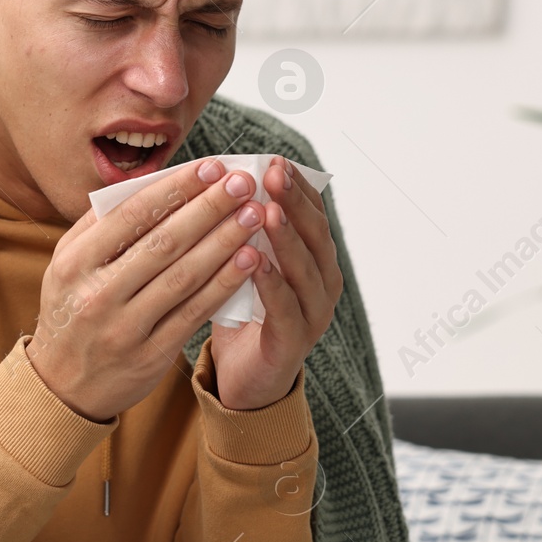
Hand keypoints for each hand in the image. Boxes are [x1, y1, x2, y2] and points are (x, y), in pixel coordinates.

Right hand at [26, 157, 267, 422]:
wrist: (61, 387)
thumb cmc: (71, 311)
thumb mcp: (66, 265)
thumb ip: (99, 225)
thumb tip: (152, 182)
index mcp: (74, 262)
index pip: (132, 215)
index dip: (176, 188)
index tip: (211, 166)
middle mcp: (97, 294)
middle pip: (163, 242)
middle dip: (208, 208)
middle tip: (243, 183)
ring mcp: (124, 328)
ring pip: (184, 277)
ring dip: (224, 243)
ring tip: (254, 216)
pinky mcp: (150, 355)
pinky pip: (194, 313)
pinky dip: (224, 285)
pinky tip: (248, 261)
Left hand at [209, 156, 342, 410]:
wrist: (244, 381)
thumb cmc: (242, 314)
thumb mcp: (244, 265)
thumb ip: (243, 231)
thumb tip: (220, 181)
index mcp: (313, 261)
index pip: (311, 215)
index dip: (296, 187)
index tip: (274, 160)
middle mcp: (322, 284)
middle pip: (314, 235)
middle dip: (294, 202)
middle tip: (273, 173)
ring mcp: (312, 315)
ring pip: (305, 270)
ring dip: (287, 238)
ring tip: (268, 210)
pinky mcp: (292, 343)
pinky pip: (285, 309)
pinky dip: (272, 283)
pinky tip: (256, 261)